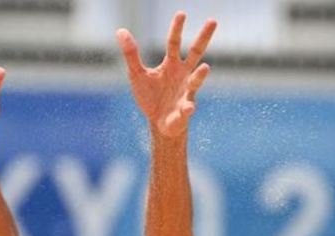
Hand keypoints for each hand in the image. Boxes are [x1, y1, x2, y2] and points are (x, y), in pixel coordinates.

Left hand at [117, 12, 215, 137]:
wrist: (159, 123)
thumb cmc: (151, 96)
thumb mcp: (137, 74)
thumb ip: (131, 54)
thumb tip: (120, 31)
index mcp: (171, 64)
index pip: (174, 42)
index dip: (177, 28)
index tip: (182, 13)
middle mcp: (183, 75)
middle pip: (195, 53)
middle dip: (203, 38)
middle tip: (213, 21)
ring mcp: (186, 92)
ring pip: (195, 82)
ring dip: (199, 76)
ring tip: (204, 68)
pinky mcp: (184, 111)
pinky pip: (187, 109)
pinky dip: (187, 109)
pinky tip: (188, 108)